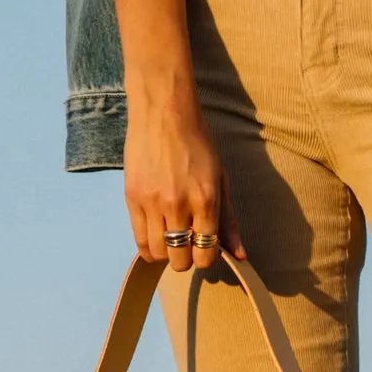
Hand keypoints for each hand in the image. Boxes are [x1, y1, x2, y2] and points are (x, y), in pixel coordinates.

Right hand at [122, 95, 245, 272]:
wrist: (164, 113)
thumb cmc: (198, 143)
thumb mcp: (221, 179)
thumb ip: (228, 219)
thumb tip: (239, 255)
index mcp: (206, 200)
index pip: (206, 253)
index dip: (207, 258)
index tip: (205, 248)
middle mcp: (178, 205)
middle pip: (180, 259)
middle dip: (187, 258)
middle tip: (188, 244)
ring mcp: (152, 203)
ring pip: (158, 253)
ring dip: (167, 253)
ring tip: (171, 238)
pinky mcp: (132, 198)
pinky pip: (138, 240)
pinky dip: (149, 247)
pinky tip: (156, 237)